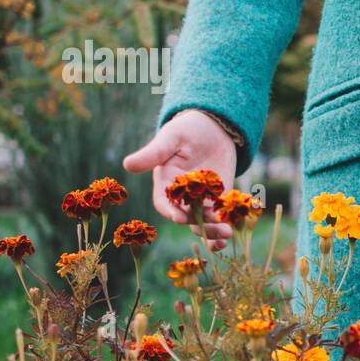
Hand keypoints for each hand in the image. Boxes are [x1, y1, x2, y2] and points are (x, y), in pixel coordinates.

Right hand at [123, 110, 237, 249]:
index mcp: (165, 183)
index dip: (170, 212)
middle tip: (215, 227)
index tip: (180, 218)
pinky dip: (224, 224)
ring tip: (227, 232)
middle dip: (199, 224)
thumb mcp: (171, 138)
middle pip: (186, 217)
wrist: (214, 127)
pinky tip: (232, 229)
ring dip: (213, 229)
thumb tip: (127, 164)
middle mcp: (181, 195)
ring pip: (203, 221)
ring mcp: (200, 198)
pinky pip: (219, 215)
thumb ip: (153, 153)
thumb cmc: (187, 129)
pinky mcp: (217, 197)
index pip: (164, 203)